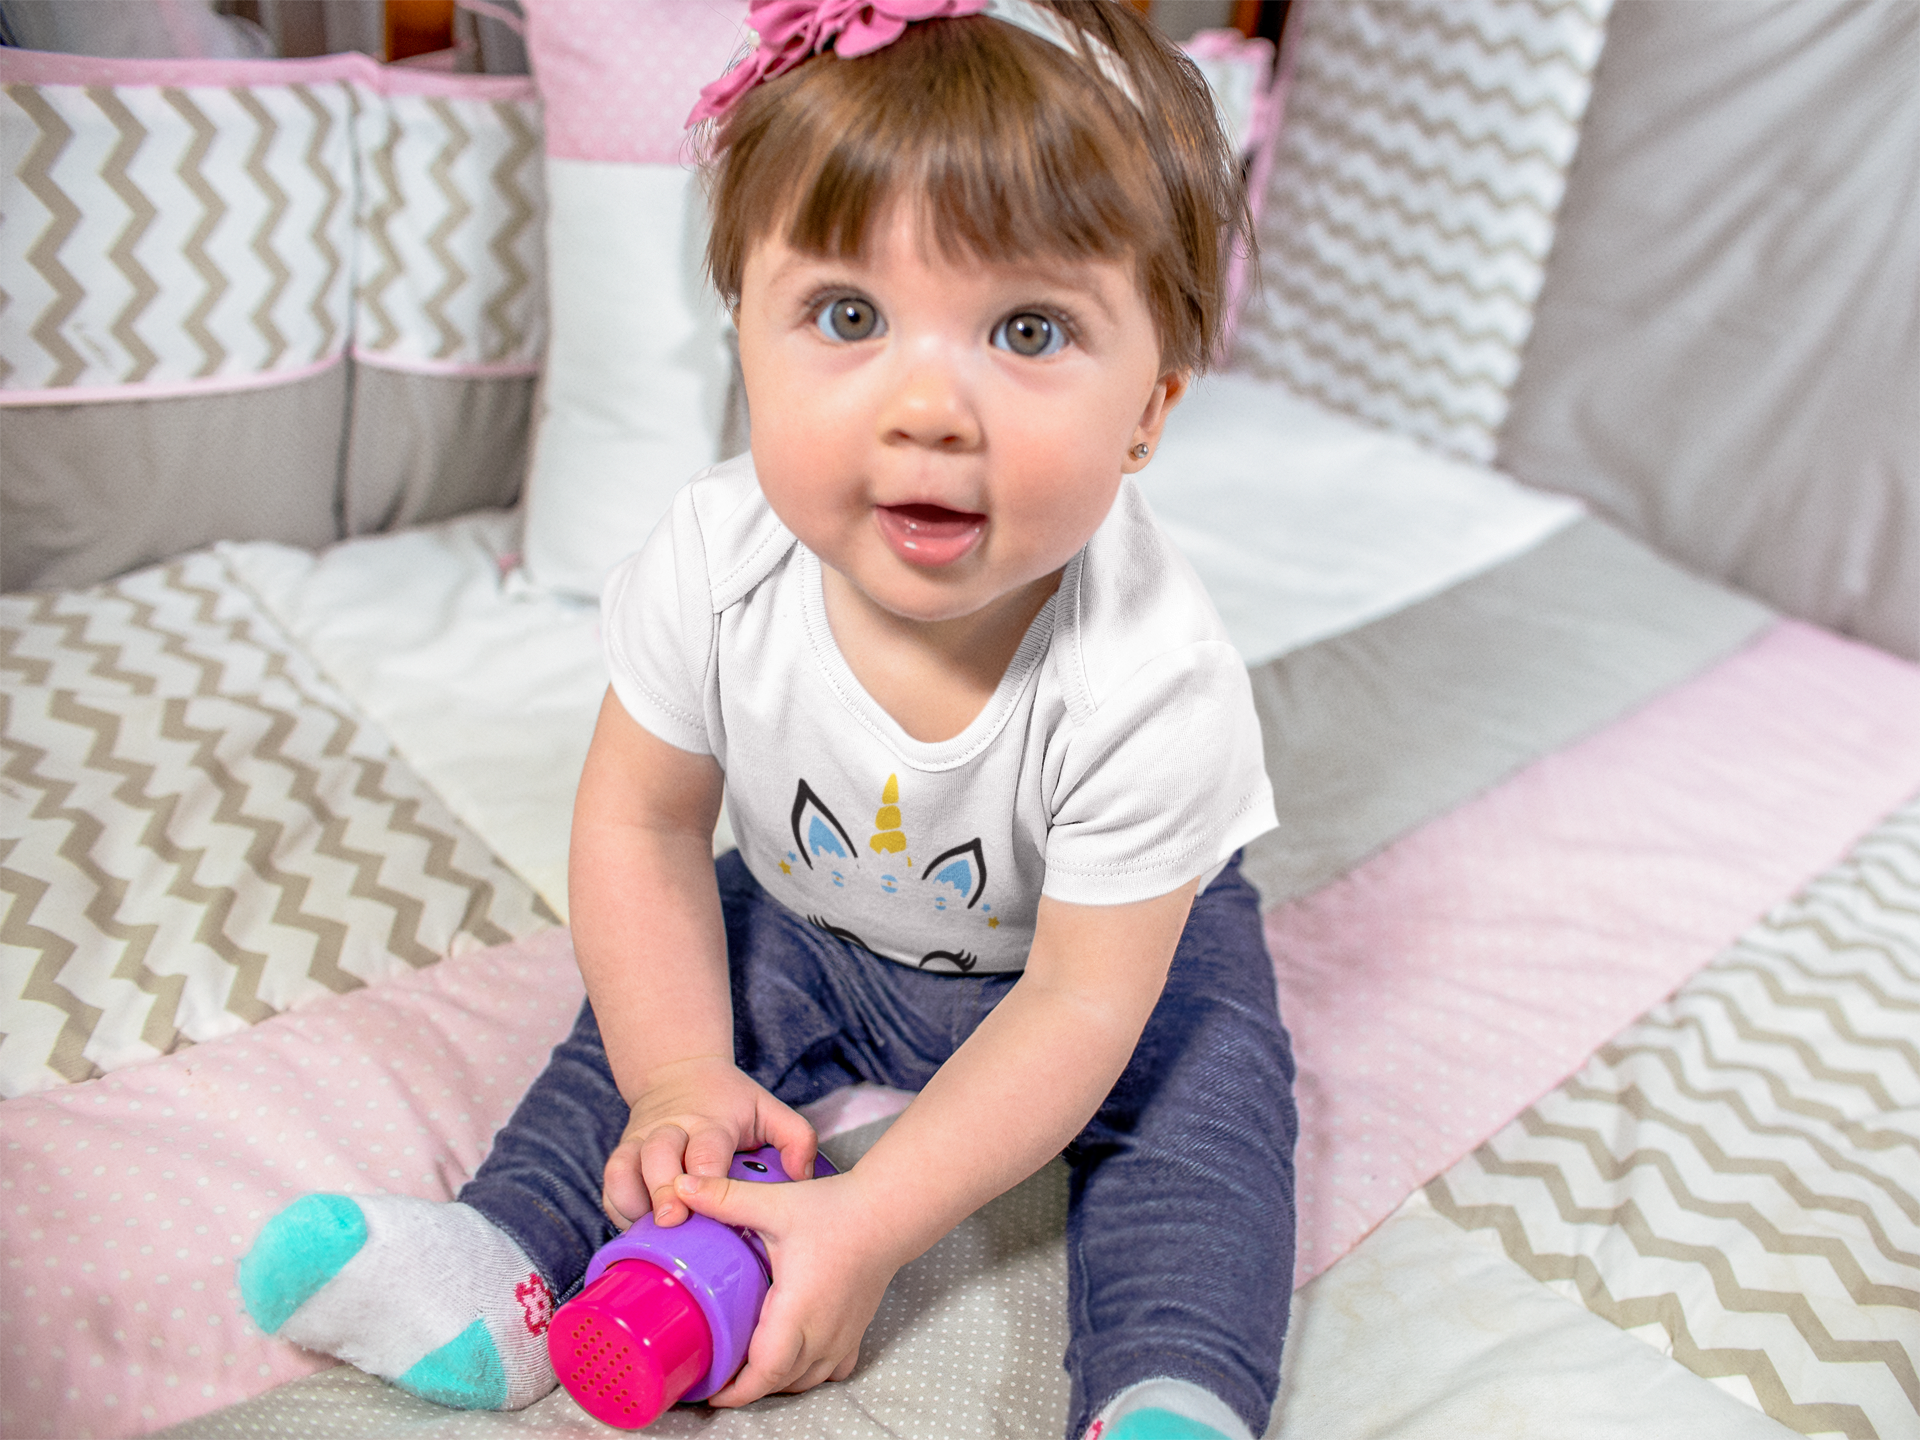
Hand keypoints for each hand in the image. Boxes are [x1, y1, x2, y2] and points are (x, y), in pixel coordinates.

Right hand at [600, 1057, 817, 1229]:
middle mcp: (672, 1128)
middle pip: (659, 1155)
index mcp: (711, 1120)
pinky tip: (636, 1226)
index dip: (704, 1173)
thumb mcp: (769, 1110)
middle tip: (672, 1221)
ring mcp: (642, 1140)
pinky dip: (618, 1205)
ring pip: (625, 1166)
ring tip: (649, 1229)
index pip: (707, 1147)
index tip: (706, 1201)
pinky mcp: (623, 1153)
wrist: (680, 1074)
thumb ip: (796, 1138)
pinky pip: (611, 1182)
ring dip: (633, 1199)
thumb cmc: (731, 1103)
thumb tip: (802, 1175)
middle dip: (662, 1189)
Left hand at [674, 1167, 902, 1404]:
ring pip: (804, 1381)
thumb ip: (724, 1197)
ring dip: (774, 1381)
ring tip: (746, 1367)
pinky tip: (792, 1357)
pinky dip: (806, 1373)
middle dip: (745, 1389)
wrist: (888, 1212)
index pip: (763, 1373)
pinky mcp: (855, 1332)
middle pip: (778, 1383)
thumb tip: (680, 1186)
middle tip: (715, 1374)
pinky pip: (829, 1371)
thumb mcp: (774, 1203)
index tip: (708, 1390)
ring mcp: (842, 1337)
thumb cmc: (835, 1211)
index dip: (733, 1392)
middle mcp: (822, 1333)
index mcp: (797, 1310)